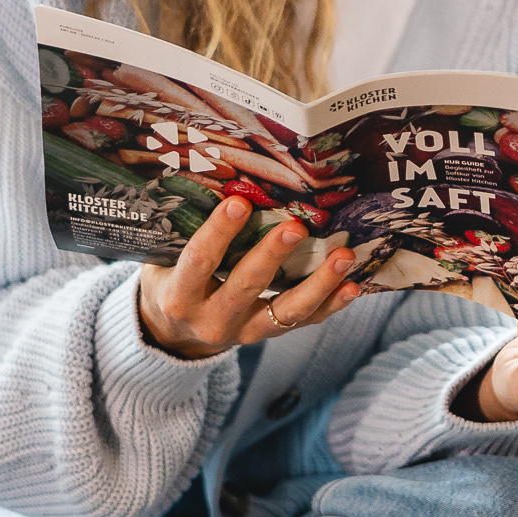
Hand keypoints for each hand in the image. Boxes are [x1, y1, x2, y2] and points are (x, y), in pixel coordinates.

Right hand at [137, 194, 359, 357]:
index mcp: (179, 297)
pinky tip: (353, 286)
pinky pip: (304, 321)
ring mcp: (243, 332)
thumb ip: (186, 234)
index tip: (239, 202)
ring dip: (319, 283)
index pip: (200, 261)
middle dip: (272, 255)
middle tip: (295, 226)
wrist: (173, 336)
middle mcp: (212, 320)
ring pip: (286, 311)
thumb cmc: (171, 283)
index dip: (219, 232)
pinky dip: (331, 304)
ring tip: (344, 257)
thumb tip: (221, 181)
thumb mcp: (164, 263)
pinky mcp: (267, 335)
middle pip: (246, 286)